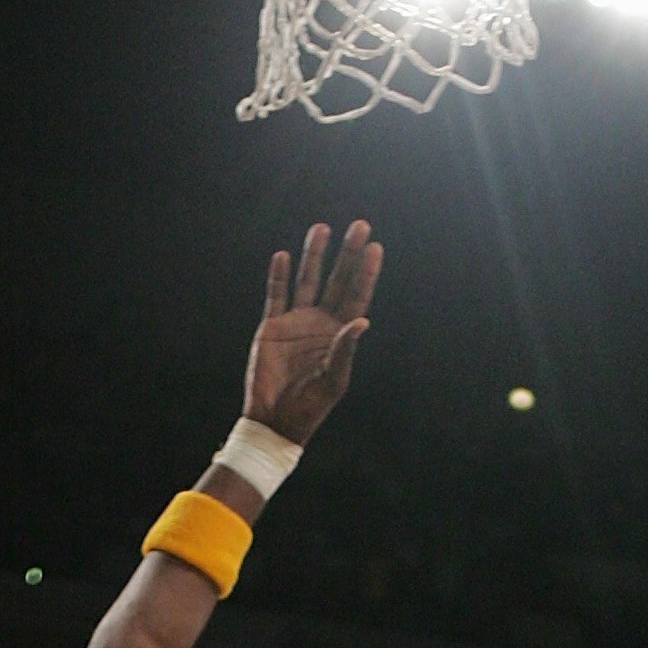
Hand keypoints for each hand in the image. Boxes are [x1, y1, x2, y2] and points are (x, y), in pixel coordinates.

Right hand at [244, 221, 381, 446]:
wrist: (275, 421)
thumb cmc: (310, 407)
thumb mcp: (333, 380)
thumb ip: (344, 349)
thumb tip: (362, 320)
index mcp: (340, 335)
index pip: (357, 296)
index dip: (366, 273)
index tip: (375, 248)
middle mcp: (320, 323)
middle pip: (337, 280)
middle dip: (348, 254)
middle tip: (360, 226)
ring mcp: (296, 322)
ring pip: (307, 280)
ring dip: (314, 255)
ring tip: (322, 228)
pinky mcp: (272, 327)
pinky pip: (276, 295)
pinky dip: (278, 276)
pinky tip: (283, 256)